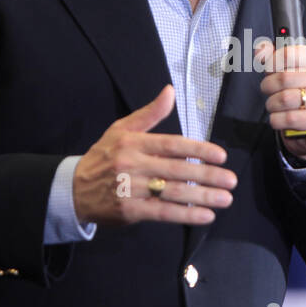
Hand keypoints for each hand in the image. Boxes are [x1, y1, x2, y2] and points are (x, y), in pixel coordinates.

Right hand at [72, 85, 236, 226]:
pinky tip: (206, 215)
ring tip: (225, 199)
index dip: (198, 150)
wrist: (73, 189)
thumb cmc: (104, 157)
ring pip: (173, 193)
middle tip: (231, 180)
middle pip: (177, 170)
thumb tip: (170, 91)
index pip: (172, 145)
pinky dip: (186, 214)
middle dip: (208, 176)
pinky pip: (163, 213)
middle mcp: (133, 164)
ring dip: (203, 197)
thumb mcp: (121, 129)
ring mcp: (131, 188)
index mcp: (134, 142)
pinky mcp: (130, 210)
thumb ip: (150, 113)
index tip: (221, 155)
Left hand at [256, 42, 305, 162]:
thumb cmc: (302, 93)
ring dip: (271, 104)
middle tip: (267, 90)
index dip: (271, 63)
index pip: (289, 54)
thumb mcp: (289, 71)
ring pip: (286, 99)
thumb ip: (273, 57)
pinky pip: (290, 118)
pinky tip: (278, 118)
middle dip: (268, 85)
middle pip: (285, 78)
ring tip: (273, 105)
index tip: (268, 71)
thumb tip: (260, 50)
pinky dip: (276, 120)